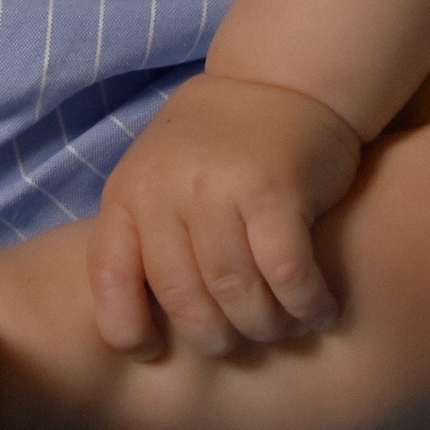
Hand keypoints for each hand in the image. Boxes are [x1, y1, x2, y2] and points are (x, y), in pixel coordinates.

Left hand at [87, 75, 361, 361]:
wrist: (281, 77)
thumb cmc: (217, 147)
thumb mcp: (159, 179)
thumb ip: (148, 238)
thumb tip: (145, 337)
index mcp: (128, 191)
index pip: (109, 277)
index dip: (128, 329)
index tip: (155, 351)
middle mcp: (165, 189)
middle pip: (187, 305)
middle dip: (219, 339)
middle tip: (245, 338)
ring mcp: (218, 188)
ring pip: (240, 299)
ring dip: (268, 328)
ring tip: (285, 325)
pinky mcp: (273, 190)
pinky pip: (288, 277)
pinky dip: (307, 306)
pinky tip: (320, 308)